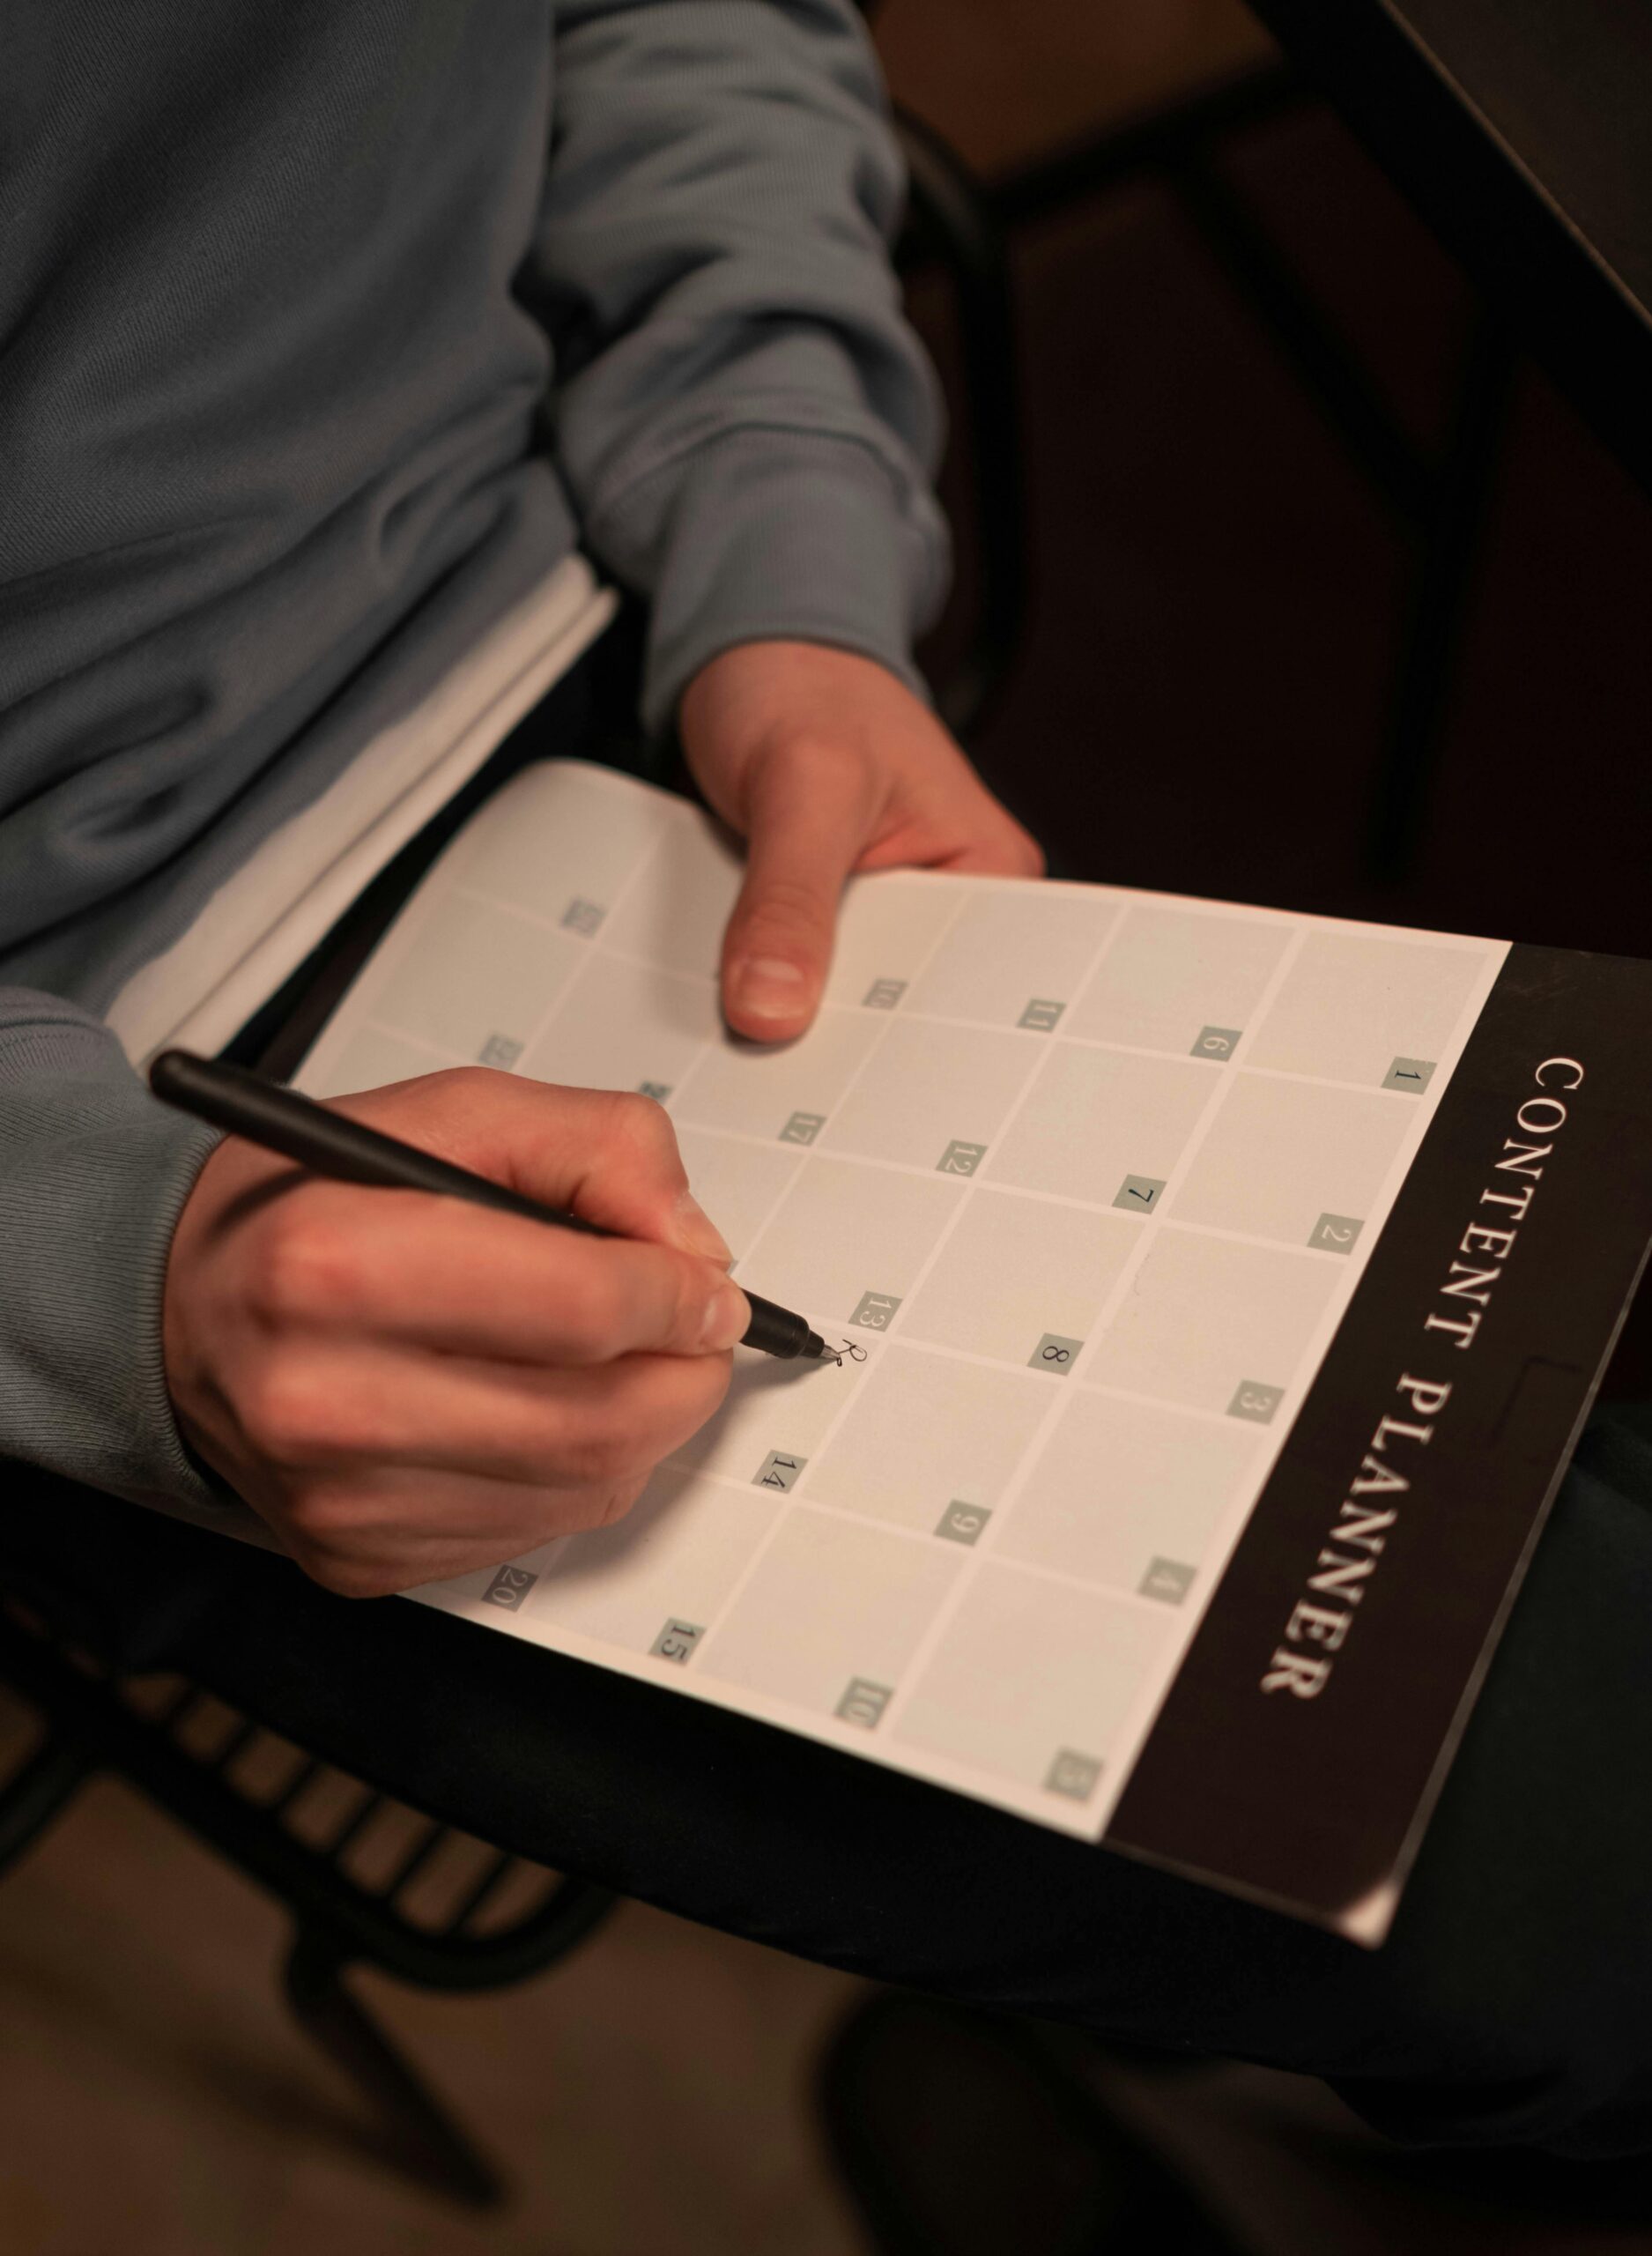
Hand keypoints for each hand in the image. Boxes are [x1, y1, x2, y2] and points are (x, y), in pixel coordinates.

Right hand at [161, 1071, 746, 1596]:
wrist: (178, 1306)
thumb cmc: (311, 1201)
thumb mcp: (452, 1112)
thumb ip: (596, 1147)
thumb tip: (694, 1248)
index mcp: (334, 1264)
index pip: (577, 1310)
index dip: (677, 1298)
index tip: (707, 1285)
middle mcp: (324, 1398)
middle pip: (596, 1421)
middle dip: (686, 1373)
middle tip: (698, 1330)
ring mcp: (339, 1498)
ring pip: (583, 1489)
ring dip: (646, 1425)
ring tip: (626, 1361)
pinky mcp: (358, 1558)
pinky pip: (534, 1532)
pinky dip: (579, 1473)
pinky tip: (545, 1410)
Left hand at [679, 642, 1043, 1040]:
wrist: (752, 656)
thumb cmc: (804, 686)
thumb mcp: (804, 782)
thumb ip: (789, 899)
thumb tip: (771, 1008)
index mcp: (991, 875)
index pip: (968, 993)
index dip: (904, 1042)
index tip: (836, 1081)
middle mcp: (949, 908)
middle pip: (901, 1012)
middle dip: (835, 1035)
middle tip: (772, 1071)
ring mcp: (885, 923)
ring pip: (838, 1004)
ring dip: (786, 1014)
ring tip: (744, 1041)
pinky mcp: (826, 928)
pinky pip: (793, 980)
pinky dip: (757, 986)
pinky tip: (726, 1006)